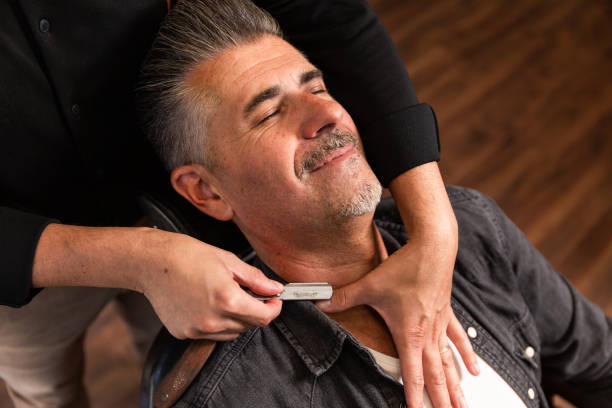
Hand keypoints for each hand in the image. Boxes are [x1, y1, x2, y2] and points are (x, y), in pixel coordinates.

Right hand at [139, 230, 283, 340]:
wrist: (150, 262)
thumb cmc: (186, 255)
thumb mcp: (227, 260)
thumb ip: (255, 279)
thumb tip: (275, 289)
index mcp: (226, 299)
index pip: (263, 317)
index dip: (273, 308)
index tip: (274, 300)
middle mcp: (212, 320)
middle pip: (249, 326)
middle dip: (255, 311)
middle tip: (250, 293)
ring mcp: (197, 330)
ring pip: (231, 333)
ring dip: (237, 319)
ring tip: (226, 296)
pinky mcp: (184, 333)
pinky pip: (211, 334)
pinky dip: (217, 323)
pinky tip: (208, 304)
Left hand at [318, 231, 478, 406]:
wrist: (432, 248)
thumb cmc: (404, 268)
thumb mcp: (370, 285)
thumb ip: (344, 297)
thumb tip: (320, 302)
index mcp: (409, 334)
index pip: (412, 374)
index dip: (415, 397)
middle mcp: (427, 334)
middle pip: (436, 375)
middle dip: (441, 400)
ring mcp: (439, 325)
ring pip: (450, 363)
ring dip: (456, 385)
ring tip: (462, 405)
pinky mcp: (446, 313)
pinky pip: (458, 340)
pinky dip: (467, 356)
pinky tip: (475, 371)